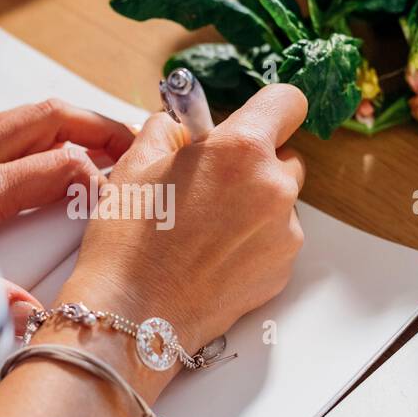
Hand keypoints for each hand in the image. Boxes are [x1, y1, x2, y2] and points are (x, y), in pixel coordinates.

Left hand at [0, 99, 135, 337]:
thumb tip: (36, 320)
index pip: (63, 166)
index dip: (99, 179)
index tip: (118, 198)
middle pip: (51, 119)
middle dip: (97, 126)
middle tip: (133, 142)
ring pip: (24, 114)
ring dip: (67, 121)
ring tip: (98, 137)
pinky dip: (32, 126)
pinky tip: (37, 146)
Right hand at [53, 84, 307, 399]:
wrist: (134, 313)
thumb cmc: (129, 239)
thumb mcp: (136, 162)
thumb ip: (168, 129)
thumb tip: (180, 127)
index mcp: (242, 149)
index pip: (288, 102)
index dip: (268, 110)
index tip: (254, 121)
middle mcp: (274, 188)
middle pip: (285, 158)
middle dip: (255, 165)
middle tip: (210, 185)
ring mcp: (284, 233)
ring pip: (280, 203)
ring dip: (253, 206)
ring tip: (205, 229)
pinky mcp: (282, 270)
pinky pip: (275, 241)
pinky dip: (252, 243)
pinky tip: (212, 256)